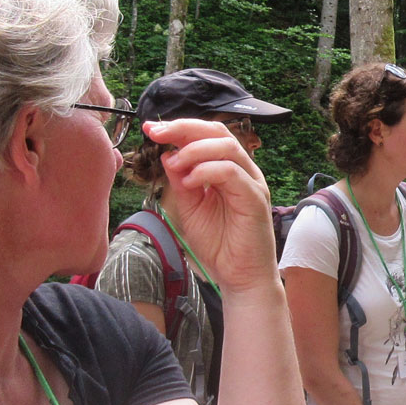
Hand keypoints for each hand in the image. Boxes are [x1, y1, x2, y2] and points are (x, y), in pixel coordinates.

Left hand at [148, 118, 275, 294]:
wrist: (240, 277)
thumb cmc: (219, 245)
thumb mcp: (190, 208)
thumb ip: (181, 182)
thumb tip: (167, 155)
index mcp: (228, 169)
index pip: (207, 135)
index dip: (179, 128)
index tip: (150, 129)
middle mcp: (243, 171)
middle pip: (218, 132)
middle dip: (184, 128)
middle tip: (156, 133)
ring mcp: (252, 182)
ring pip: (227, 146)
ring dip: (194, 149)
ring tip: (174, 162)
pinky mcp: (254, 198)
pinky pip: (232, 172)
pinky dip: (207, 171)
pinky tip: (189, 181)